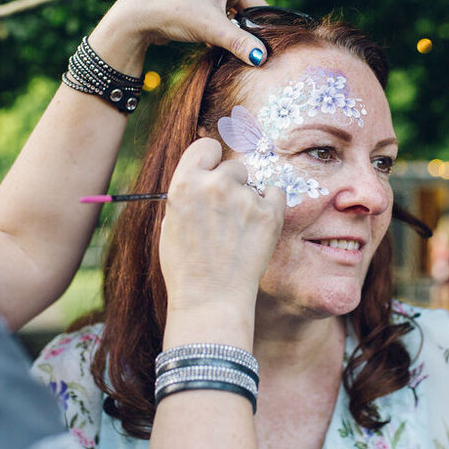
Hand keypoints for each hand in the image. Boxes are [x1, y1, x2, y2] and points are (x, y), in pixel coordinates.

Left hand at [89, 0, 299, 71]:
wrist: (139, 16)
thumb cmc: (175, 11)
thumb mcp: (211, 28)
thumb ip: (239, 43)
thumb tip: (262, 58)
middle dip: (259, 16)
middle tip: (268, 35)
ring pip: (234, 11)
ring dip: (241, 27)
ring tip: (245, 45)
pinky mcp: (195, 10)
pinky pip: (221, 19)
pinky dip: (227, 31)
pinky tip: (224, 47)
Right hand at [159, 139, 283, 334]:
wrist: (210, 300)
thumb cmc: (187, 267)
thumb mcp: (171, 223)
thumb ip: (187, 194)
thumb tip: (203, 174)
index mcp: (184, 185)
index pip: (205, 147)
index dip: (211, 159)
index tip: (214, 171)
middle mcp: (215, 185)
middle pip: (233, 166)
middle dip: (232, 185)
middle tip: (227, 215)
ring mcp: (244, 198)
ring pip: (253, 184)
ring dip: (248, 199)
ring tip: (238, 232)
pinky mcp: (270, 213)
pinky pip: (276, 193)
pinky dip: (271, 205)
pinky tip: (259, 227)